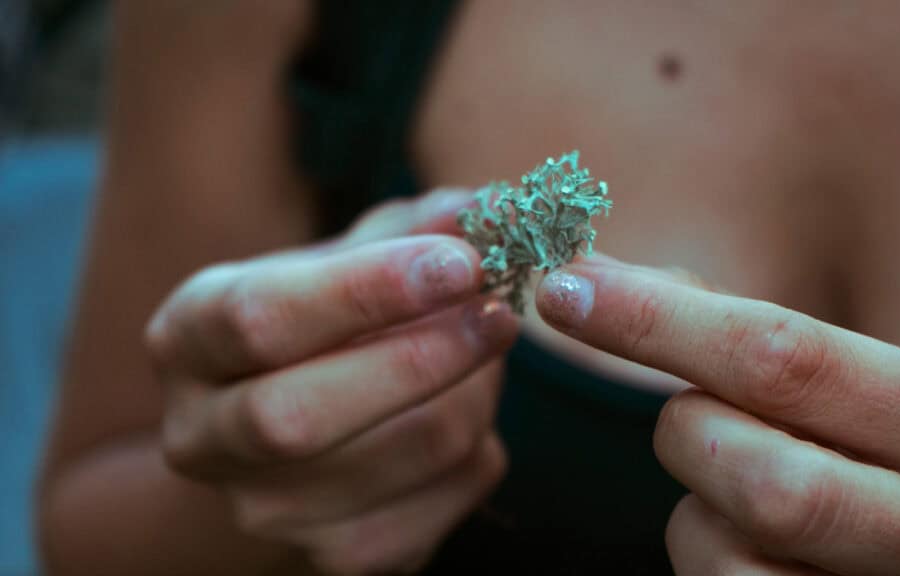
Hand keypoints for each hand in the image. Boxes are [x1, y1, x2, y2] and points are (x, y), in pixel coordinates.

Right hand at [145, 190, 518, 574]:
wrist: (291, 435)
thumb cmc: (320, 327)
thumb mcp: (346, 260)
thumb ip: (411, 230)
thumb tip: (487, 208)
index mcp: (189, 339)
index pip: (262, 318)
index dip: (369, 290)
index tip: (461, 261)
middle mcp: (203, 437)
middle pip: (301, 416)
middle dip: (425, 356)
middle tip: (500, 311)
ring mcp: (266, 512)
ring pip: (408, 452)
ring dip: (476, 391)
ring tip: (484, 349)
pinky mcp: (340, 557)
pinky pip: (452, 493)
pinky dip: (483, 443)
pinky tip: (466, 408)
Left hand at [535, 259, 899, 574]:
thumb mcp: (874, 393)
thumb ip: (758, 340)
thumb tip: (606, 281)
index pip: (780, 357)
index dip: (654, 320)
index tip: (568, 286)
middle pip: (749, 470)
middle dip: (688, 430)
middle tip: (702, 418)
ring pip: (720, 547)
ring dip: (697, 507)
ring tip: (752, 495)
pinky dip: (709, 558)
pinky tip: (762, 549)